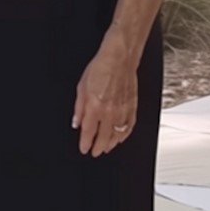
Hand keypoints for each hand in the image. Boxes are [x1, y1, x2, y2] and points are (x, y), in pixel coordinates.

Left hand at [73, 37, 137, 156]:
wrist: (119, 58)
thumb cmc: (100, 68)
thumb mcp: (81, 87)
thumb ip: (79, 108)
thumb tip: (76, 122)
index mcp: (95, 107)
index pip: (89, 132)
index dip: (85, 143)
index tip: (84, 149)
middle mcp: (110, 112)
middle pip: (104, 137)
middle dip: (98, 147)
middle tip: (95, 152)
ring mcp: (123, 111)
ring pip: (118, 135)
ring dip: (111, 144)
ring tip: (106, 148)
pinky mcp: (133, 107)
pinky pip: (130, 127)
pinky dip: (125, 135)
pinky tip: (121, 137)